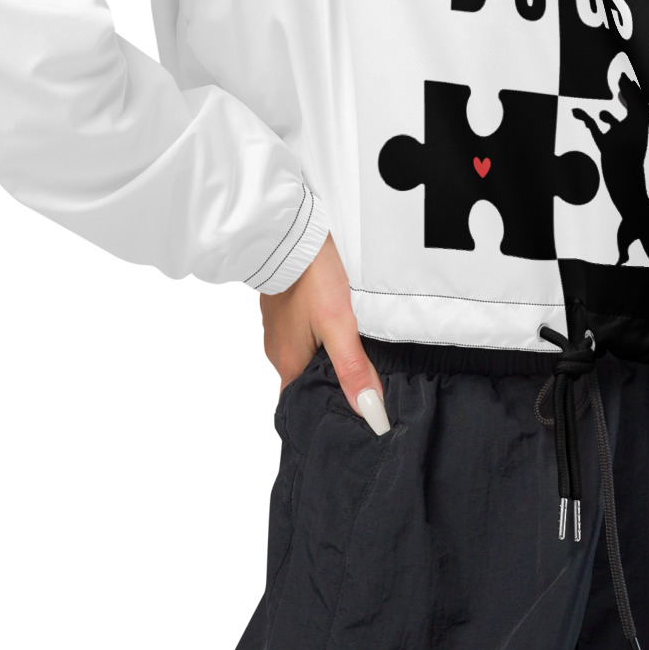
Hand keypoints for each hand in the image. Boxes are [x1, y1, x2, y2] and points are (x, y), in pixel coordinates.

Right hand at [259, 233, 390, 433]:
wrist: (289, 233)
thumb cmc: (310, 278)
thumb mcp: (339, 326)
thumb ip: (353, 369)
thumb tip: (370, 412)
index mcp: (288, 363)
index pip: (303, 404)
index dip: (326, 411)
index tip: (352, 417)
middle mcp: (278, 351)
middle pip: (307, 381)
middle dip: (332, 386)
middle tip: (364, 387)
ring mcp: (279, 329)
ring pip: (306, 356)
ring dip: (328, 359)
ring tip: (357, 357)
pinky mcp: (284, 309)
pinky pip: (303, 335)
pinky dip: (321, 338)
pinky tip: (339, 329)